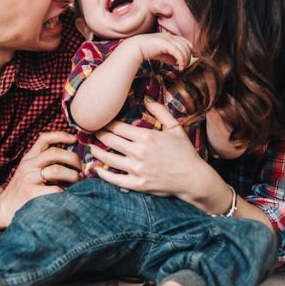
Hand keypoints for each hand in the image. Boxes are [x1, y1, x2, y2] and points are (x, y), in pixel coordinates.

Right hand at [0, 131, 80, 224]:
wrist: (2, 209)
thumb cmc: (22, 191)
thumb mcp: (28, 172)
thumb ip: (44, 164)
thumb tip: (71, 159)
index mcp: (28, 159)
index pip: (44, 139)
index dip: (61, 135)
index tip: (74, 138)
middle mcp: (28, 166)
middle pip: (55, 153)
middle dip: (73, 158)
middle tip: (81, 168)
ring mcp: (29, 179)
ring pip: (57, 170)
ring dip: (73, 176)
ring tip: (78, 182)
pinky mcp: (31, 193)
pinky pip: (56, 190)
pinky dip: (67, 192)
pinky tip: (69, 195)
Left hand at [90, 100, 211, 200]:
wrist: (193, 178)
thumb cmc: (185, 152)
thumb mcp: (175, 128)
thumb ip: (161, 112)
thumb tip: (147, 101)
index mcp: (146, 136)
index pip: (118, 127)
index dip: (107, 124)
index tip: (102, 122)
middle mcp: (139, 152)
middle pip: (110, 141)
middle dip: (99, 135)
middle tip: (93, 133)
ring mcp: (137, 169)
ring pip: (109, 159)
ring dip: (97, 153)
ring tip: (91, 149)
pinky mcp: (138, 184)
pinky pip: (115, 179)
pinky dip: (104, 174)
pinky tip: (97, 170)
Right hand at [130, 32, 194, 69]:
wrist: (135, 48)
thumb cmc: (147, 50)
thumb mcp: (161, 54)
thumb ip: (170, 57)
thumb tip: (178, 62)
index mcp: (169, 37)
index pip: (185, 41)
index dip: (190, 49)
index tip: (192, 58)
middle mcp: (170, 36)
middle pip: (186, 45)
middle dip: (189, 56)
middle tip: (185, 65)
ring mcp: (168, 39)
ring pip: (184, 49)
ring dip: (186, 59)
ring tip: (182, 67)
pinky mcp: (165, 44)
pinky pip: (178, 52)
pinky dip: (181, 60)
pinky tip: (180, 67)